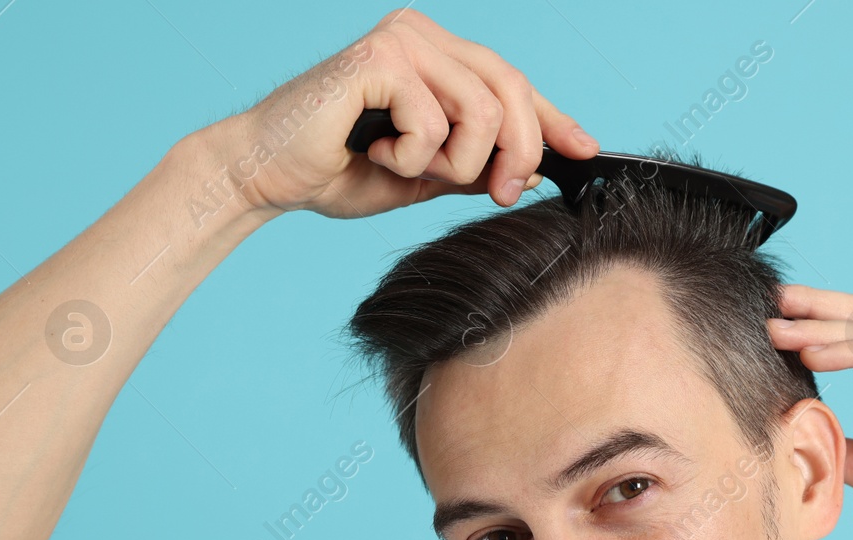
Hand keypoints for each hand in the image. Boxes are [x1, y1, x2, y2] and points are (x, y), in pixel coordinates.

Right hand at [211, 10, 599, 218]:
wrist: (268, 174)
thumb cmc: (339, 171)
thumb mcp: (427, 174)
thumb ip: (475, 164)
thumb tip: (532, 170)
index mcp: (435, 52)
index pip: (512, 81)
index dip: (553, 119)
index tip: (584, 152)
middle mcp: (421, 34)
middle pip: (510, 91)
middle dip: (518, 153)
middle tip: (500, 194)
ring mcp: (401, 40)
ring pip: (481, 111)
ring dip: (457, 162)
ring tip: (413, 169)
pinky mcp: (379, 61)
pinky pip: (434, 124)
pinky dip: (412, 158)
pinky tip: (375, 153)